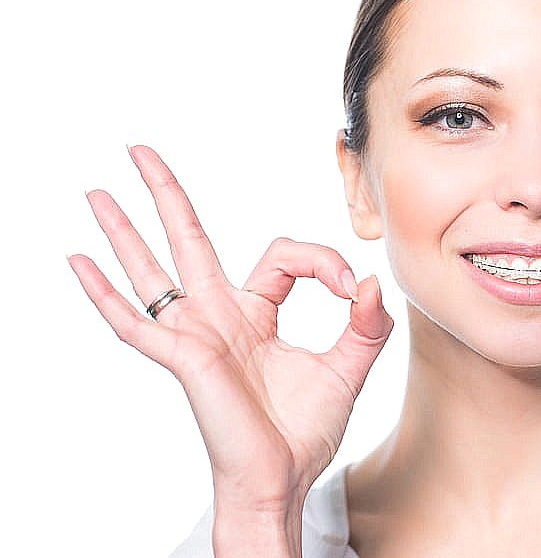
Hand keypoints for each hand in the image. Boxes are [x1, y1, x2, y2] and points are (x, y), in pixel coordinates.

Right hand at [68, 145, 392, 515]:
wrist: (282, 480)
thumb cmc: (304, 432)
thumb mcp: (348, 369)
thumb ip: (366, 327)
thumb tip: (371, 283)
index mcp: (256, 313)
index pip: (282, 256)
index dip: (321, 260)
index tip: (351, 287)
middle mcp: (219, 317)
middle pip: (187, 241)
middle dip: (165, 195)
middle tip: (138, 150)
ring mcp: (196, 335)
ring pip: (153, 271)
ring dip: (124, 231)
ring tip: (96, 192)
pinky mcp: (185, 358)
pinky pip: (136, 323)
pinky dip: (105, 294)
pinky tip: (79, 262)